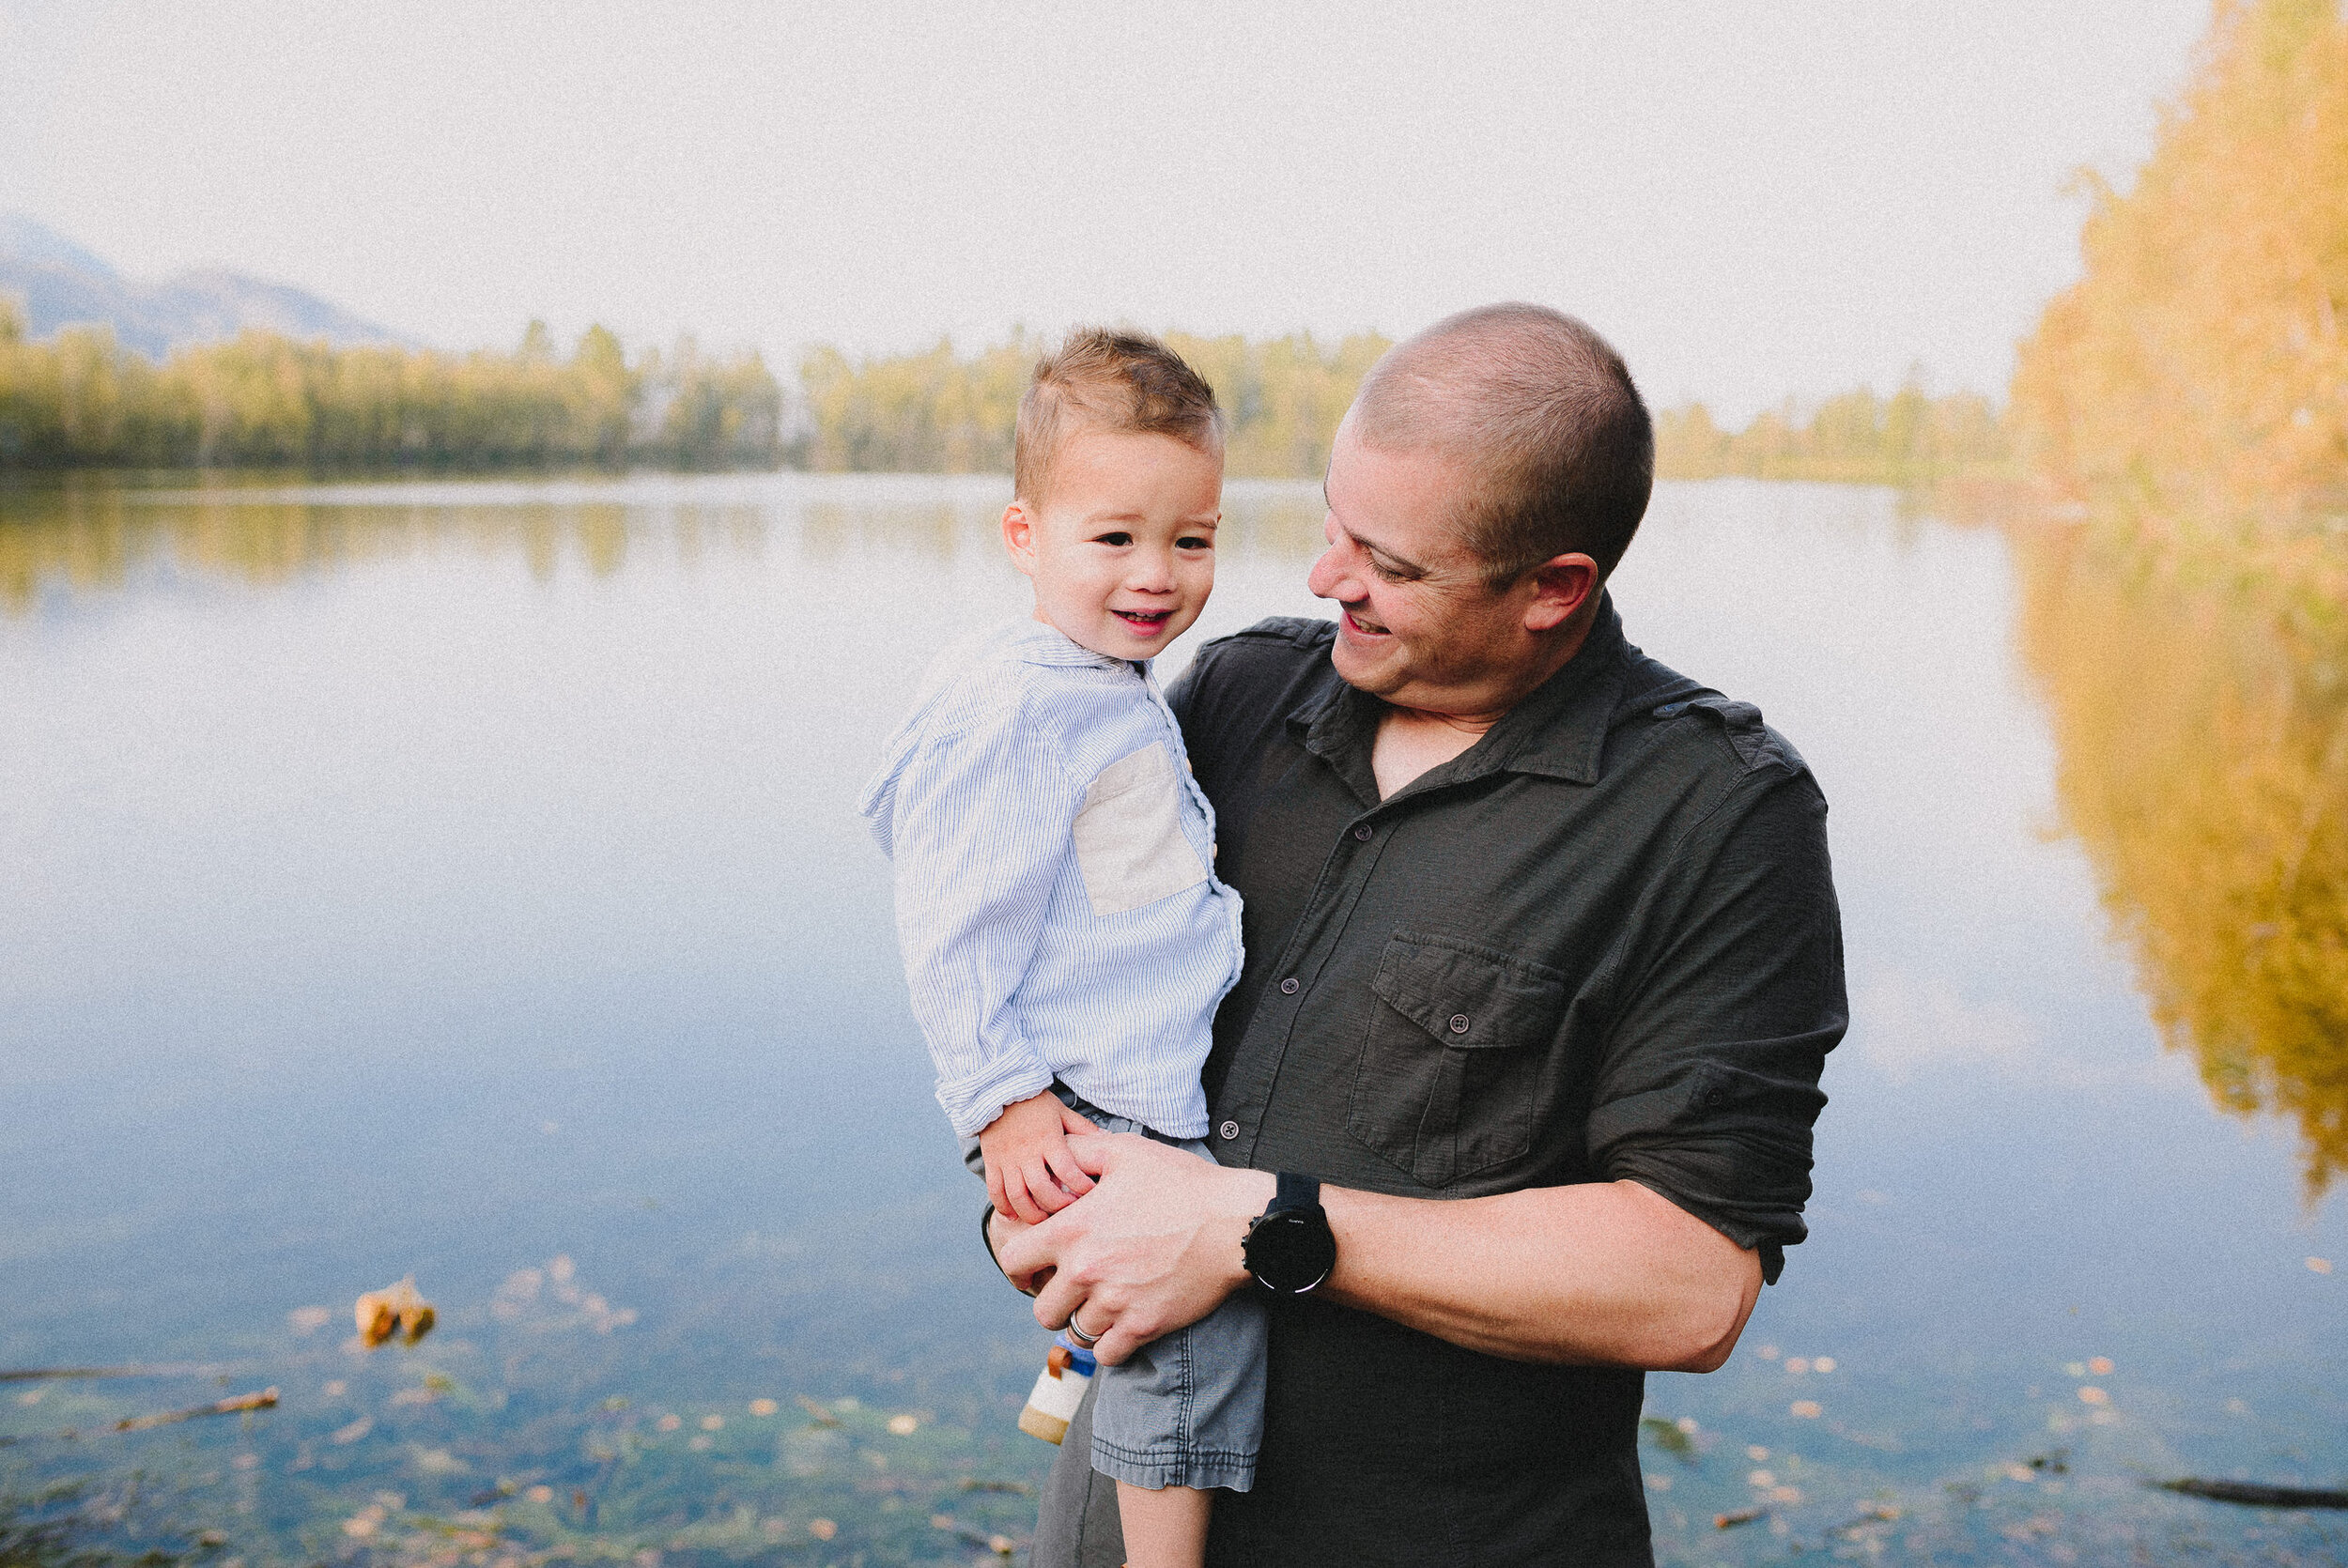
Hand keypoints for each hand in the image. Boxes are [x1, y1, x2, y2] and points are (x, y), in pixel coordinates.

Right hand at [977, 1090, 1102, 1224]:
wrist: (997, 1090)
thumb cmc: (1033, 1101)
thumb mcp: (1061, 1111)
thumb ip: (1082, 1128)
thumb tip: (1107, 1139)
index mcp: (1048, 1140)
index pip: (1067, 1170)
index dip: (1080, 1186)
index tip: (1090, 1193)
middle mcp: (1027, 1152)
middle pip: (1041, 1189)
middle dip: (1056, 1206)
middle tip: (1068, 1212)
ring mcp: (1007, 1159)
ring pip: (1017, 1195)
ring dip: (1030, 1213)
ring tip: (1043, 1221)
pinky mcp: (992, 1162)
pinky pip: (995, 1190)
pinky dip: (1003, 1207)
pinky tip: (1014, 1216)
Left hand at [995, 1133, 1273, 1365]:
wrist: (1233, 1221)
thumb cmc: (1181, 1182)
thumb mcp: (1124, 1151)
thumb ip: (1078, 1151)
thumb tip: (1050, 1155)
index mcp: (1072, 1230)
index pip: (1014, 1262)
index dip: (1018, 1267)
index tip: (1032, 1271)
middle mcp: (1086, 1270)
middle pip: (1042, 1311)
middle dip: (1053, 1301)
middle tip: (1072, 1291)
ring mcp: (1115, 1302)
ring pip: (1076, 1332)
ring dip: (1085, 1321)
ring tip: (1103, 1303)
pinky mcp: (1144, 1325)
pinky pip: (1107, 1354)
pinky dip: (1110, 1344)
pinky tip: (1121, 1324)